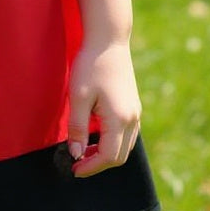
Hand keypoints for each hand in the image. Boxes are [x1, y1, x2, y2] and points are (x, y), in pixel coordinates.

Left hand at [66, 41, 140, 177]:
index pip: (109, 156)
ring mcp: (135, 112)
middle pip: (120, 156)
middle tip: (77, 163)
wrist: (109, 40)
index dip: (91, 167)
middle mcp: (132, 118)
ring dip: (106, 153)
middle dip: (99, 163)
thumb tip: (77, 153)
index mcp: (119, 118)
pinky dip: (113, 142)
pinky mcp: (133, 105)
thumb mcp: (78, 96)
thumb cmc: (91, 65)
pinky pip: (127, 134)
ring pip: (126, 146)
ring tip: (84, 150)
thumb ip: (78, 127)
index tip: (74, 170)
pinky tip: (96, 134)